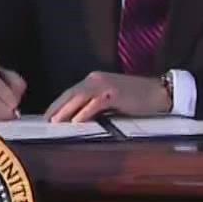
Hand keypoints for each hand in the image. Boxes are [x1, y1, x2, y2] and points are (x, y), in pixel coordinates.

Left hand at [45, 71, 170, 122]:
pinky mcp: (114, 93)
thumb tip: (77, 119)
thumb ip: (94, 106)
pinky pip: (95, 103)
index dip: (57, 104)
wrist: (158, 93)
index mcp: (94, 80)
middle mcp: (96, 79)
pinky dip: (85, 112)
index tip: (46, 117)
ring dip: (65, 110)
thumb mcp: (110, 101)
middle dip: (56, 107)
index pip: (70, 92)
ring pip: (79, 97)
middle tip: (44, 120)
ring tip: (54, 122)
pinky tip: (76, 121)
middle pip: (70, 93)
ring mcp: (105, 85)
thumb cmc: (136, 100)